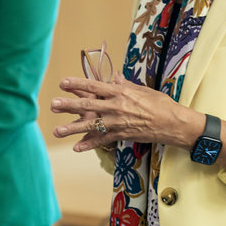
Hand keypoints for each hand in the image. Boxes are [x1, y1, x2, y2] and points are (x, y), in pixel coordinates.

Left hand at [51, 75, 203, 151]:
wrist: (172, 122)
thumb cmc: (159, 103)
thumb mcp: (142, 89)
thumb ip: (125, 85)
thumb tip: (114, 78)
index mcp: (121, 92)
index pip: (95, 86)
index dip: (78, 84)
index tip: (63, 82)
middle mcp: (116, 107)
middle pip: (88, 105)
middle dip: (69, 105)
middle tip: (53, 105)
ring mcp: (118, 122)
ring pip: (91, 125)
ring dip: (72, 129)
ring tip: (57, 131)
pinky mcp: (121, 135)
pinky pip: (102, 140)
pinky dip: (89, 144)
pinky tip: (77, 147)